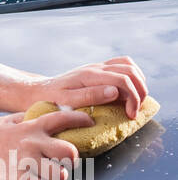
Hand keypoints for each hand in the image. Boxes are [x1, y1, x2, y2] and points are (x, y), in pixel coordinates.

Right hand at [0, 107, 94, 179]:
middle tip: (63, 165)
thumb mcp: (2, 124)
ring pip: (61, 175)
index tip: (90, 123)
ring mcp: (28, 162)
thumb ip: (20, 118)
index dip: (80, 119)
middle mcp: (32, 143)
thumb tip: (33, 113)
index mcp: (30, 128)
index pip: (62, 118)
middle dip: (71, 161)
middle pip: (70, 151)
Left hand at [22, 55, 147, 119]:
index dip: (134, 98)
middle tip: (135, 110)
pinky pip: (121, 66)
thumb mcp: (67, 102)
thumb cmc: (50, 100)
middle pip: (131, 70)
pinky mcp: (97, 70)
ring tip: (134, 101)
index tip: (130, 115)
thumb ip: (90, 96)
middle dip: (140, 90)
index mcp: (90, 75)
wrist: (38, 91)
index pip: (123, 79)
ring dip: (138, 82)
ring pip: (129, 65)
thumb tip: (114, 91)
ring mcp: (97, 67)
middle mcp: (96, 68)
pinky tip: (127, 92)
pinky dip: (131, 77)